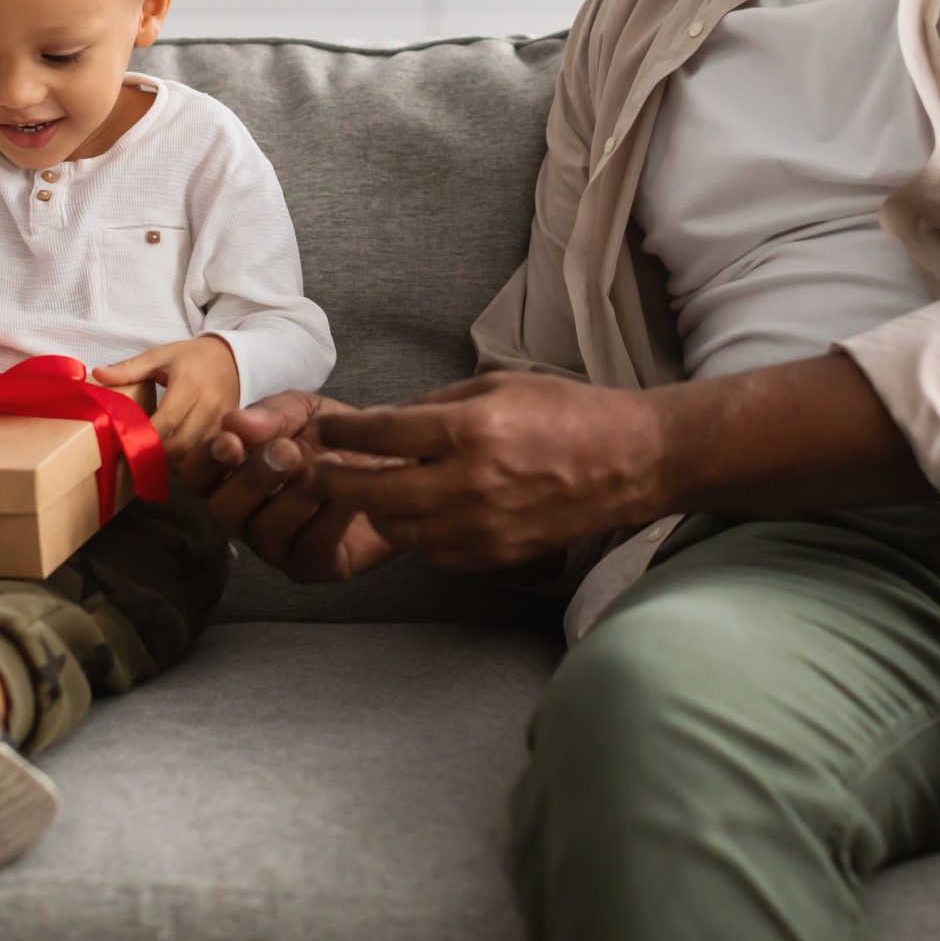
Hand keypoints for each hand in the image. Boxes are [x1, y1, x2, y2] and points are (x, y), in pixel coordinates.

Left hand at [95, 334, 242, 469]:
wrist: (230, 357)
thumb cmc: (191, 358)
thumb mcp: (160, 356)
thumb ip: (129, 368)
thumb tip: (98, 374)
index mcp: (188, 385)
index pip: (165, 421)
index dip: (145, 437)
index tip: (124, 444)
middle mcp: (208, 405)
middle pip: (182, 444)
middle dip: (157, 455)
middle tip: (136, 455)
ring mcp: (221, 420)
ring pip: (195, 454)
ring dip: (172, 461)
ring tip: (152, 458)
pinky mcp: (227, 430)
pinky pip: (206, 454)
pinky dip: (188, 460)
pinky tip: (173, 456)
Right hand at [184, 391, 399, 583]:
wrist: (399, 462)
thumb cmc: (340, 439)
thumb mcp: (305, 412)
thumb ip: (272, 415)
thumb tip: (235, 423)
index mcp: (236, 475)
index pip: (197, 478)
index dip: (207, 463)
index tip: (230, 442)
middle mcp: (250, 516)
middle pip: (224, 513)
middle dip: (252, 481)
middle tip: (286, 452)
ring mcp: (281, 547)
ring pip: (266, 533)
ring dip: (295, 497)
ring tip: (328, 466)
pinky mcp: (318, 567)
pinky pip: (312, 548)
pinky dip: (330, 516)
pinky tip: (349, 492)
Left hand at [304, 372, 665, 570]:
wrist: (627, 461)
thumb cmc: (565, 412)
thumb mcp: (498, 385)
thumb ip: (436, 406)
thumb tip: (385, 422)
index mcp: (471, 430)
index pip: (383, 434)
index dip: (343, 433)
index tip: (323, 430)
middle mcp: (472, 483)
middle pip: (376, 492)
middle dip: (335, 482)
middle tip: (312, 473)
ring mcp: (484, 526)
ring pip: (401, 530)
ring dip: (377, 511)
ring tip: (368, 494)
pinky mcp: (497, 555)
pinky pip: (435, 553)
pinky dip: (418, 534)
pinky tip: (419, 514)